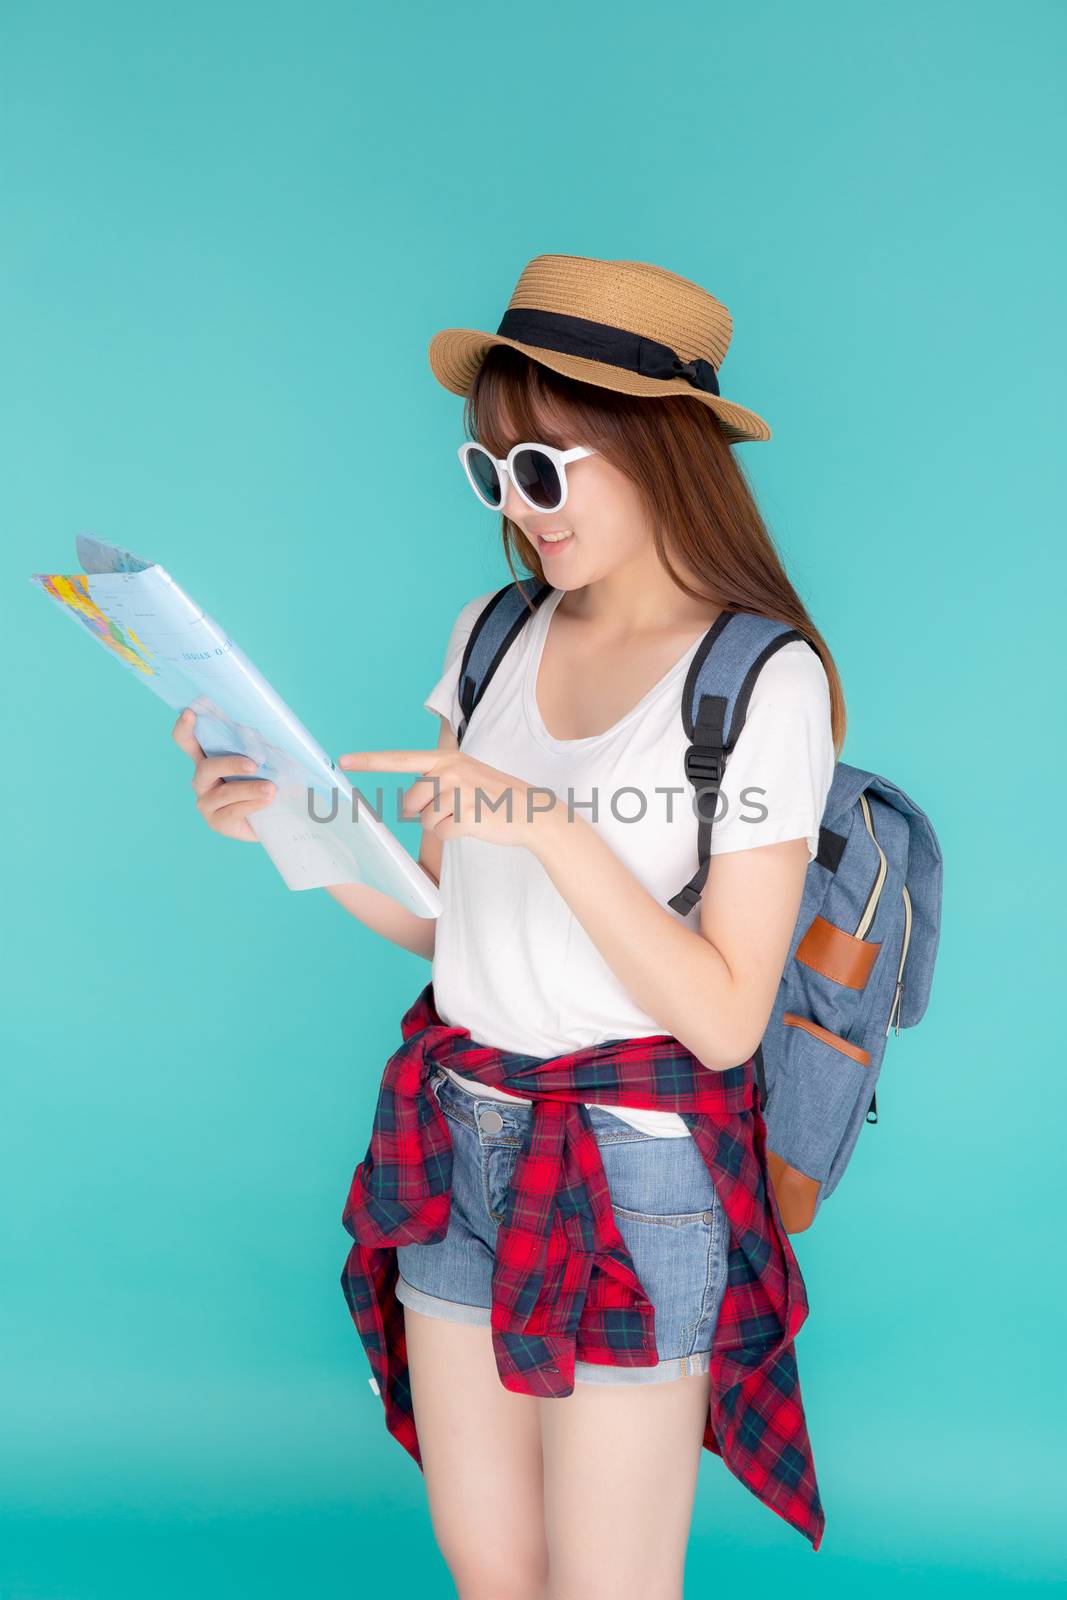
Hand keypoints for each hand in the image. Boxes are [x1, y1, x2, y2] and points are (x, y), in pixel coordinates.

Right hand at [171, 708, 275, 841]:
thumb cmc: (267, 783)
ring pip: (225, 792)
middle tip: (253, 765)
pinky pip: (233, 811)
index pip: (188, 742)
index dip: (184, 728)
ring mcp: (206, 802)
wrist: (275, 819)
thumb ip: (260, 750)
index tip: (189, 714)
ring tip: (271, 788)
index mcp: (209, 759)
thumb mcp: (265, 763)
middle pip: (206, 768)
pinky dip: (252, 804)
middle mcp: (202, 780)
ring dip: (250, 789)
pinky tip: (266, 801)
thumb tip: (275, 734)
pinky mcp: (216, 822)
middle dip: (230, 764)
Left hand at [337, 747, 561, 853]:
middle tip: (454, 810)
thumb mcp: (466, 775)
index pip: (400, 759)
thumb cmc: (496, 797)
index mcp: (446, 758)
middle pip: (410, 802)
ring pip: (425, 820)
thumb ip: (437, 781)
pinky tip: (474, 826)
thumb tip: (408, 804)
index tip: (343, 760)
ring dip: (442, 825)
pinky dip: (455, 836)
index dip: (370, 761)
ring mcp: (457, 791)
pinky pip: (442, 834)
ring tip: (468, 816)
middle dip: (425, 813)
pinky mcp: (464, 814)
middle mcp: (449, 770)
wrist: (531, 813)